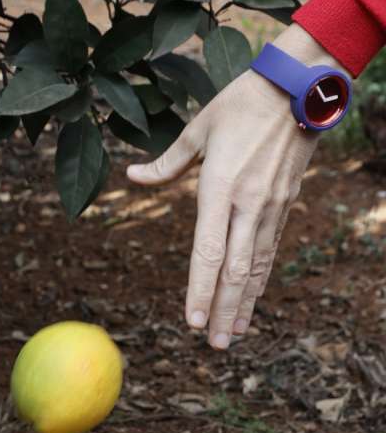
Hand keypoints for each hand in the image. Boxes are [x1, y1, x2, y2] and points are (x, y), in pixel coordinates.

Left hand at [126, 25, 342, 349]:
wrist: (299, 86)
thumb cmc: (242, 102)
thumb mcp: (198, 128)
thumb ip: (167, 163)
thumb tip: (132, 177)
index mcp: (220, 186)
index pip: (208, 250)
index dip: (200, 289)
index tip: (193, 321)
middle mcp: (247, 203)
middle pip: (234, 269)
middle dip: (224, 310)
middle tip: (215, 346)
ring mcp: (270, 207)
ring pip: (256, 266)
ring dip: (244, 304)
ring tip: (233, 336)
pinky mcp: (285, 204)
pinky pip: (269, 251)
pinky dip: (260, 281)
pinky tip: (252, 303)